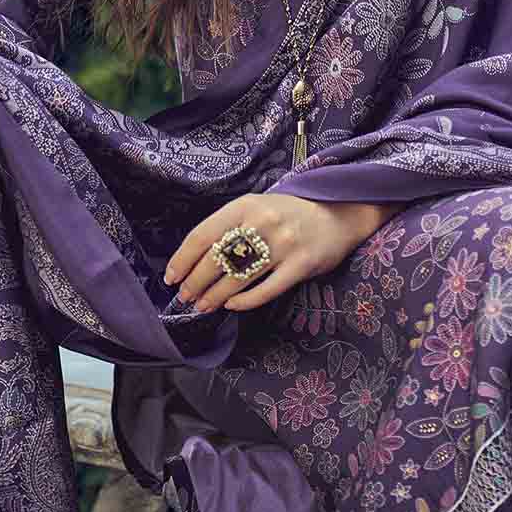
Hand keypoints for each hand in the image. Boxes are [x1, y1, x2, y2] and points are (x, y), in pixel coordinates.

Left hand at [162, 193, 390, 315]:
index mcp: (245, 205)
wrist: (339, 213)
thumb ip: (230, 227)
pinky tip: (233, 305)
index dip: (183, 259)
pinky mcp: (301, 265)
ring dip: (215, 296)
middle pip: (217, 259)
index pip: (203, 235)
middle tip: (186, 297)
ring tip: (203, 306)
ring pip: (238, 277)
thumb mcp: (257, 207)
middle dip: (195, 283)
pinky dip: (245, 301)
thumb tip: (195, 260)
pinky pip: (266, 289)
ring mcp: (283, 244)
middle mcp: (262, 222)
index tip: (171, 277)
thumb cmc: (289, 213)